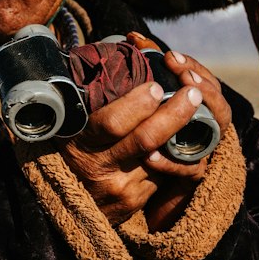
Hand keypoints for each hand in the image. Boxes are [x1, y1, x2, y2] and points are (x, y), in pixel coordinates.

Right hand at [60, 46, 231, 229]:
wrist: (63, 202)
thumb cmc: (67, 148)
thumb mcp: (68, 124)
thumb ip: (89, 97)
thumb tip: (113, 58)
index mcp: (79, 141)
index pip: (113, 123)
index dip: (138, 104)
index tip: (156, 86)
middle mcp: (99, 167)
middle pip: (146, 139)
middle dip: (175, 113)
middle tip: (192, 92)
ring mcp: (119, 188)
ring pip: (161, 157)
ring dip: (181, 133)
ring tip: (195, 110)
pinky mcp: (134, 202)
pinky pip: (161, 174)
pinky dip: (171, 156)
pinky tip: (178, 141)